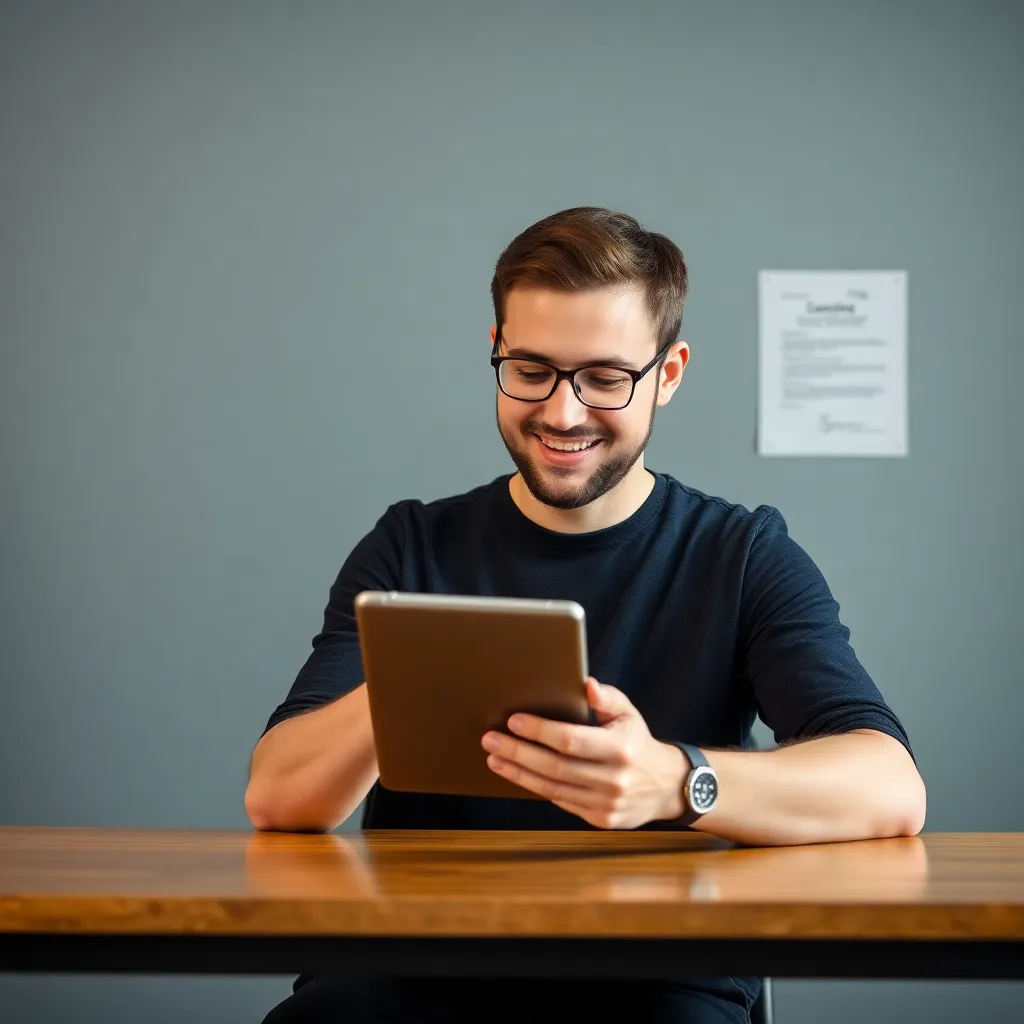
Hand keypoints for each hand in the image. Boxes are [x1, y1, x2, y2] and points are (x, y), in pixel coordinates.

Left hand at [481, 677, 688, 829]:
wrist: (666, 786)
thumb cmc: (637, 742)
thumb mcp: (628, 713)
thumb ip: (606, 698)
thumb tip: (585, 684)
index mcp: (621, 748)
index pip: (571, 739)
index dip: (539, 731)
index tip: (513, 720)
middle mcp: (614, 778)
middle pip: (555, 766)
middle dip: (518, 752)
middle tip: (490, 740)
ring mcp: (607, 802)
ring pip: (552, 788)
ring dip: (518, 773)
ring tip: (494, 759)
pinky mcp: (600, 819)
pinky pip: (560, 801)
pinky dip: (536, 787)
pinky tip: (517, 774)